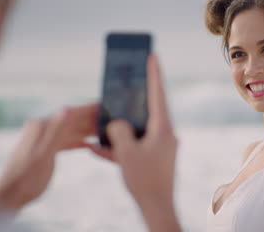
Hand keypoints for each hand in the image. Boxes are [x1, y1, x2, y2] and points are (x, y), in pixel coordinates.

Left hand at [0, 103, 96, 210]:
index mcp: (42, 126)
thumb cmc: (26, 177)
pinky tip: (89, 144)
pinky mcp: (46, 150)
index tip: (104, 106)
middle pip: (72, 121)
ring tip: (104, 130)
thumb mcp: (43, 154)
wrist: (11, 196)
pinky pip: (66, 142)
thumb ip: (55, 131)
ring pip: (70, 131)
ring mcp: (44, 140)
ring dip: (86, 130)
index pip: (70, 113)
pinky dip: (78, 142)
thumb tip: (67, 109)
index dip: (88, 109)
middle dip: (90, 119)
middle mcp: (43, 129)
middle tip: (111, 118)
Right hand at [87, 55, 180, 231]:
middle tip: (126, 81)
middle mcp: (165, 133)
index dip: (154, 72)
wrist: (156, 207)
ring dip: (123, 124)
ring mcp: (160, 146)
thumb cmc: (145, 179)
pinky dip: (120, 146)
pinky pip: (135, 145)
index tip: (152, 55)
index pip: (158, 93)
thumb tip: (116, 123)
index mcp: (163, 127)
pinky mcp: (154, 158)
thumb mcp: (126, 152)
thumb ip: (119, 131)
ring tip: (107, 118)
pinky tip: (98, 149)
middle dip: (135, 97)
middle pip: (148, 108)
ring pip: (139, 128)